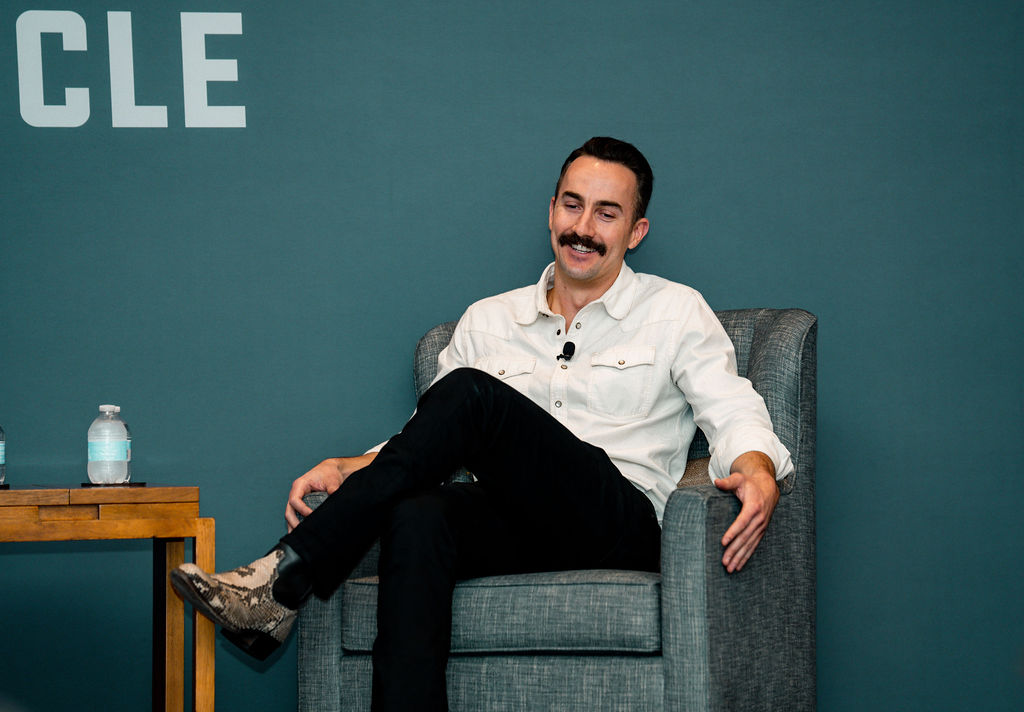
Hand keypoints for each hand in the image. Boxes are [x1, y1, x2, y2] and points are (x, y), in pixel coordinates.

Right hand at [285, 453, 377, 531]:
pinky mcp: (302, 505)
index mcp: (300, 485)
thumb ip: (332, 489)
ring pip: (291, 515)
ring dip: (293, 526)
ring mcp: (298, 500)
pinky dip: (297, 524)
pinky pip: (296, 516)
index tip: (311, 516)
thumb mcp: (332, 480)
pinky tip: (300, 534)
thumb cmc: (329, 473)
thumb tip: (333, 496)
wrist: (331, 471)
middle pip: (289, 510)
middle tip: (301, 532)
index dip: (301, 509)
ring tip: (298, 538)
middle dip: (293, 522)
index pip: (295, 500)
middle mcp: (296, 493)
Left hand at [714, 451, 779, 572]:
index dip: (733, 532)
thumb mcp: (739, 478)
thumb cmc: (750, 483)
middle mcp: (759, 519)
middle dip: (734, 551)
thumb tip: (716, 482)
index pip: (742, 522)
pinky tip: (739, 565)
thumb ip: (728, 482)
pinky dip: (747, 556)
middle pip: (745, 537)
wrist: (768, 487)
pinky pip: (754, 546)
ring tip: (730, 568)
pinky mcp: (761, 531)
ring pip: (750, 545)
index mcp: (753, 507)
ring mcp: (761, 526)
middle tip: (724, 562)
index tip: (723, 542)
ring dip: (740, 557)